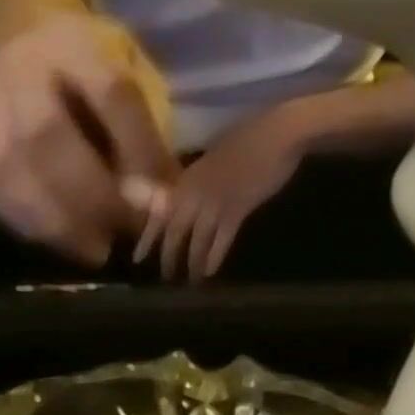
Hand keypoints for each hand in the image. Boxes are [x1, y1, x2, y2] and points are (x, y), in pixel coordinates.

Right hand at [0, 18, 177, 265]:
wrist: (17, 35)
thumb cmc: (87, 69)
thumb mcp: (128, 81)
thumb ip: (144, 137)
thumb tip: (159, 207)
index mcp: (76, 43)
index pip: (111, 93)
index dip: (138, 150)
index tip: (162, 203)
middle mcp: (21, 65)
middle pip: (45, 134)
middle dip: (88, 196)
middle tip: (120, 236)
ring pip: (9, 168)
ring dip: (56, 220)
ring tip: (93, 249)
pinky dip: (25, 220)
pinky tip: (56, 237)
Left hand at [134, 113, 303, 282]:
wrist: (276, 134)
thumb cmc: (247, 138)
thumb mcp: (213, 158)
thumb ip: (198, 178)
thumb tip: (185, 197)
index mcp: (187, 178)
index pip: (160, 212)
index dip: (148, 237)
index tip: (138, 257)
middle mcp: (195, 192)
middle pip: (174, 230)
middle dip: (169, 255)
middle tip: (165, 276)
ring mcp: (217, 200)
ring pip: (197, 238)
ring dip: (192, 261)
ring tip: (190, 280)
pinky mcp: (240, 207)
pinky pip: (223, 237)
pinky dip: (215, 255)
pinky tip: (210, 271)